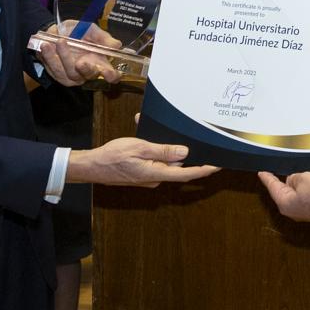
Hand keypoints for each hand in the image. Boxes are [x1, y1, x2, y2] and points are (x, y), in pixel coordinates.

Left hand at [31, 20, 125, 85]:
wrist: (55, 32)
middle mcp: (88, 71)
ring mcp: (73, 76)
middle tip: (81, 62)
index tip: (108, 73)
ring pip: (70, 72)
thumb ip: (103, 37)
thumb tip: (116, 46)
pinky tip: (46, 46)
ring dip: (64, 57)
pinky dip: (50, 57)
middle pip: (90, 75)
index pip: (111, 74)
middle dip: (86, 69)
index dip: (112, 76)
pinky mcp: (59, 76)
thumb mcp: (91, 30)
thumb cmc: (77, 31)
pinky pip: (55, 69)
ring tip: (59, 41)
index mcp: (101, 62)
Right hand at [68, 134, 214, 186]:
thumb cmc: (112, 157)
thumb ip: (163, 151)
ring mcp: (149, 177)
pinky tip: (145, 136)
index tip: (218, 165)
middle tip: (189, 135)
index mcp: (156, 173)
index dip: (204, 170)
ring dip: (164, 147)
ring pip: (165, 161)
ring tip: (154, 131)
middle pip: (178, 166)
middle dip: (182, 150)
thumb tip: (184, 153)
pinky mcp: (143, 174)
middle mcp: (155, 178)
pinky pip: (155, 161)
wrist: (91, 167)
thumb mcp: (139, 148)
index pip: (187, 173)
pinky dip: (154, 150)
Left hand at [259, 144, 309, 224]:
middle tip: (289, 156)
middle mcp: (297, 203)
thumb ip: (295, 176)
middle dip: (294, 167)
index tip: (261, 172)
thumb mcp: (300, 179)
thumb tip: (297, 178)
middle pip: (292, 182)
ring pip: (309, 178)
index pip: (273, 187)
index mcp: (286, 202)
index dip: (267, 177)